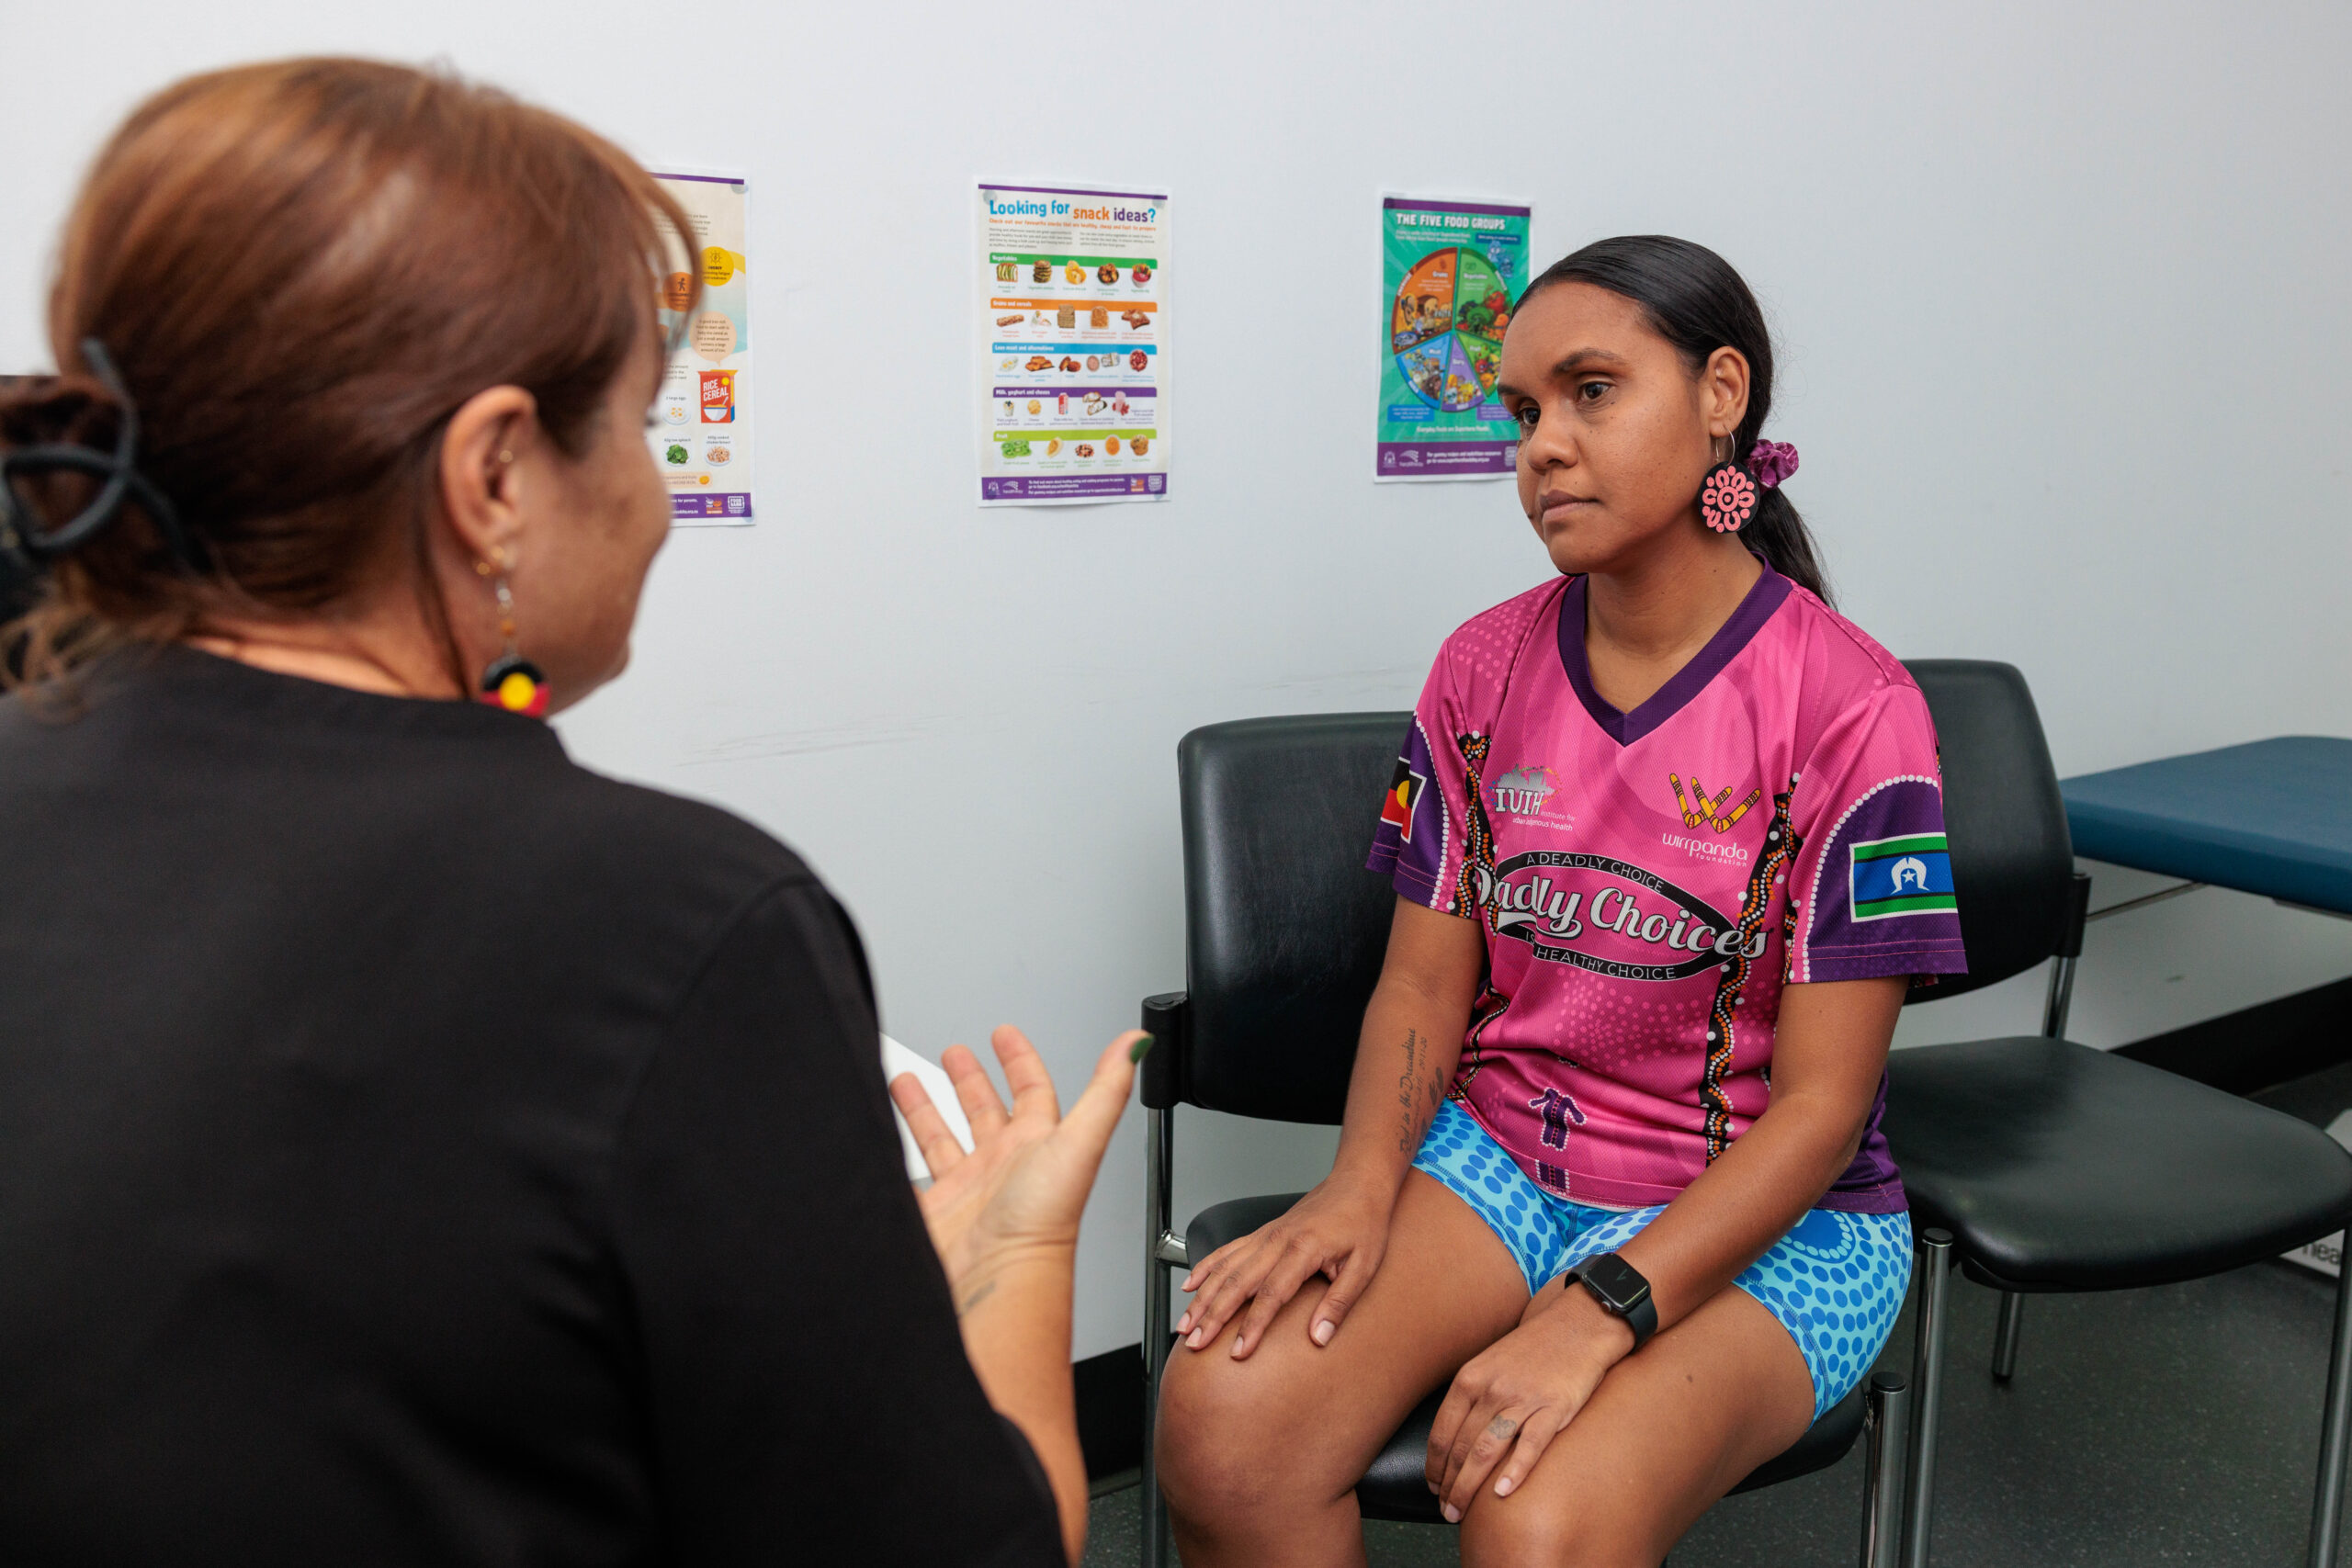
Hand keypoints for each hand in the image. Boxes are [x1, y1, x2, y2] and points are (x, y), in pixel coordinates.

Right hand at [891, 1025, 1143, 1307]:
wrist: (998, 1280)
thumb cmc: (1044, 1223)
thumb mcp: (1079, 1142)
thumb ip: (1106, 1090)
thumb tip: (1135, 1044)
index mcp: (1037, 1145)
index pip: (1030, 1092)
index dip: (1018, 1060)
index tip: (1004, 1035)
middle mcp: (1002, 1166)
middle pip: (983, 1112)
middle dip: (969, 1080)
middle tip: (954, 1053)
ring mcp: (965, 1190)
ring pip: (941, 1138)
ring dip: (925, 1109)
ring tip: (905, 1083)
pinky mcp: (932, 1211)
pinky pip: (910, 1176)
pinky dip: (896, 1156)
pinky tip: (883, 1140)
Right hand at [1174, 1173, 1393, 1357]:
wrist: (1357, 1183)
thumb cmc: (1364, 1224)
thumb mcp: (1364, 1266)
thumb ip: (1339, 1303)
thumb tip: (1319, 1338)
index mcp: (1302, 1250)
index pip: (1270, 1295)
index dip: (1252, 1326)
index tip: (1239, 1353)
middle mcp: (1277, 1241)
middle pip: (1236, 1283)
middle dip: (1212, 1316)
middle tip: (1196, 1344)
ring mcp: (1266, 1235)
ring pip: (1225, 1268)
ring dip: (1202, 1297)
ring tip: (1185, 1324)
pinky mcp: (1263, 1233)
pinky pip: (1227, 1251)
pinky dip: (1206, 1267)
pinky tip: (1191, 1285)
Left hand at [1425, 1275, 1634, 1520]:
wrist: (1578, 1326)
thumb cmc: (1533, 1349)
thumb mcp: (1491, 1363)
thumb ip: (1473, 1396)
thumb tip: (1455, 1437)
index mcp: (1470, 1378)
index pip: (1442, 1431)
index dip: (1434, 1465)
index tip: (1432, 1486)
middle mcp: (1491, 1389)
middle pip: (1461, 1447)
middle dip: (1449, 1484)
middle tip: (1445, 1510)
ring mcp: (1522, 1399)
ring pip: (1486, 1451)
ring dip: (1469, 1487)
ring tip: (1461, 1511)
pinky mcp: (1554, 1408)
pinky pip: (1530, 1446)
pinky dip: (1514, 1472)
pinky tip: (1502, 1493)